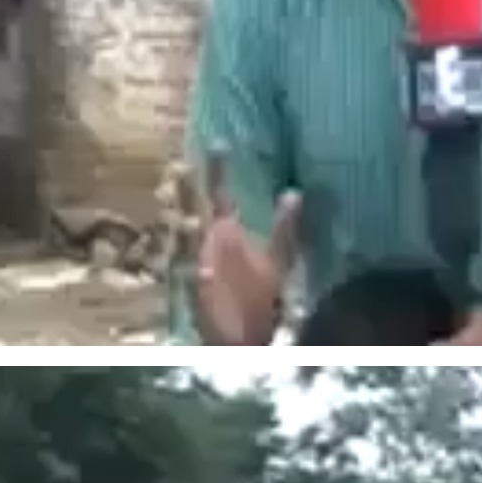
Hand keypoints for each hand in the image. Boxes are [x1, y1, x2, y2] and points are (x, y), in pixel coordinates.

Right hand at [193, 153, 300, 344]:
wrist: (244, 341)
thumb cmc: (257, 300)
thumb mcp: (277, 260)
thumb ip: (286, 227)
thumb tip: (294, 192)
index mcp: (228, 235)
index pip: (220, 196)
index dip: (219, 171)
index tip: (217, 141)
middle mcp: (212, 246)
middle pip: (199, 210)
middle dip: (193, 188)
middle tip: (186, 159)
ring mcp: (203, 267)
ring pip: (191, 238)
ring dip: (188, 224)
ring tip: (188, 204)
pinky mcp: (201, 293)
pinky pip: (197, 279)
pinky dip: (200, 273)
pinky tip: (205, 265)